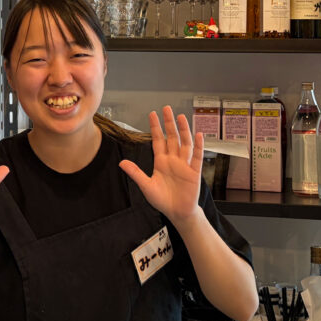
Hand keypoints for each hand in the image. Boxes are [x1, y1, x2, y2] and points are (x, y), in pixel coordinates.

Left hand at [119, 106, 204, 225]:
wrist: (177, 213)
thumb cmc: (162, 200)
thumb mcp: (146, 186)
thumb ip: (136, 173)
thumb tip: (122, 163)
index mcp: (161, 162)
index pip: (158, 140)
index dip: (156, 127)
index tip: (152, 114)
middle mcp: (173, 160)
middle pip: (172, 137)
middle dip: (169, 123)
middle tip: (167, 108)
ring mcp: (184, 165)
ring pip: (185, 143)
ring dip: (183, 130)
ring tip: (181, 117)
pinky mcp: (194, 172)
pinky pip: (197, 157)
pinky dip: (199, 146)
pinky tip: (199, 135)